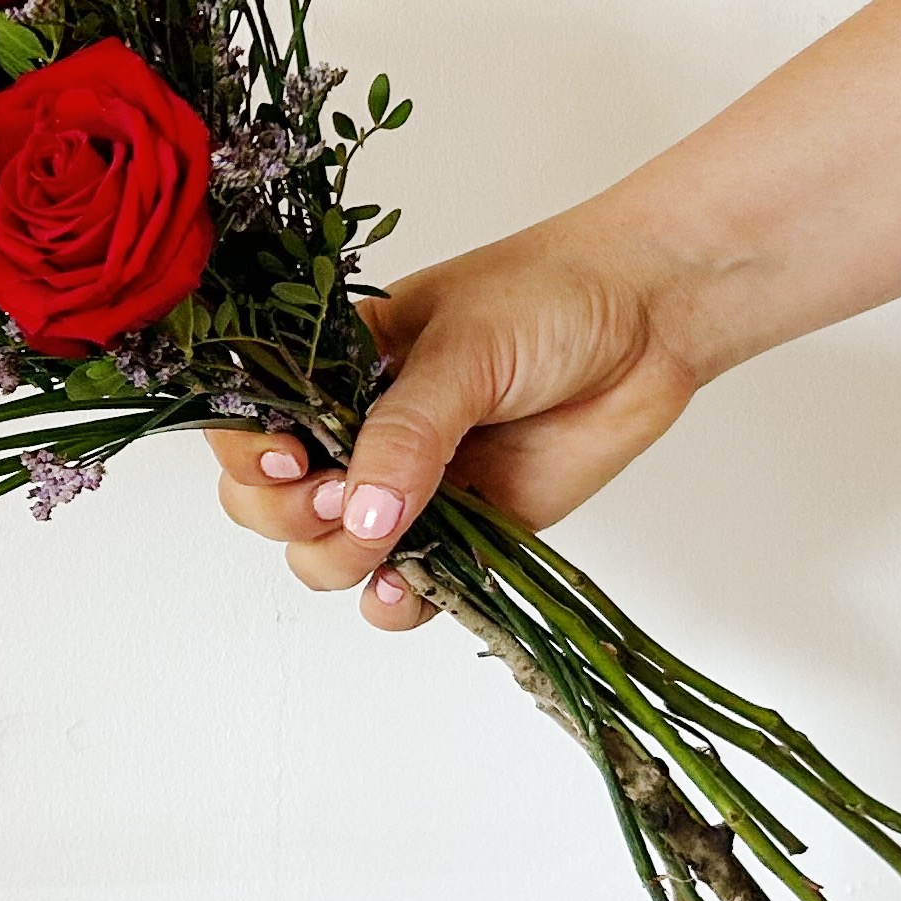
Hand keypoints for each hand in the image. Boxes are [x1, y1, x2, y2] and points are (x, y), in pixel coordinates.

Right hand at [207, 208, 709, 629]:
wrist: (652, 320)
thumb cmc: (551, 297)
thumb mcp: (465, 349)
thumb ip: (408, 432)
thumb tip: (364, 515)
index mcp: (334, 365)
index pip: (249, 419)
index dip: (248, 451)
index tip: (287, 458)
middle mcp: (359, 429)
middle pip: (269, 502)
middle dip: (289, 515)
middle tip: (343, 497)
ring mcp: (409, 486)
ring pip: (327, 554)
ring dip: (338, 562)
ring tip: (387, 540)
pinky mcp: (465, 532)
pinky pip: (405, 587)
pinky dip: (394, 602)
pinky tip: (405, 592)